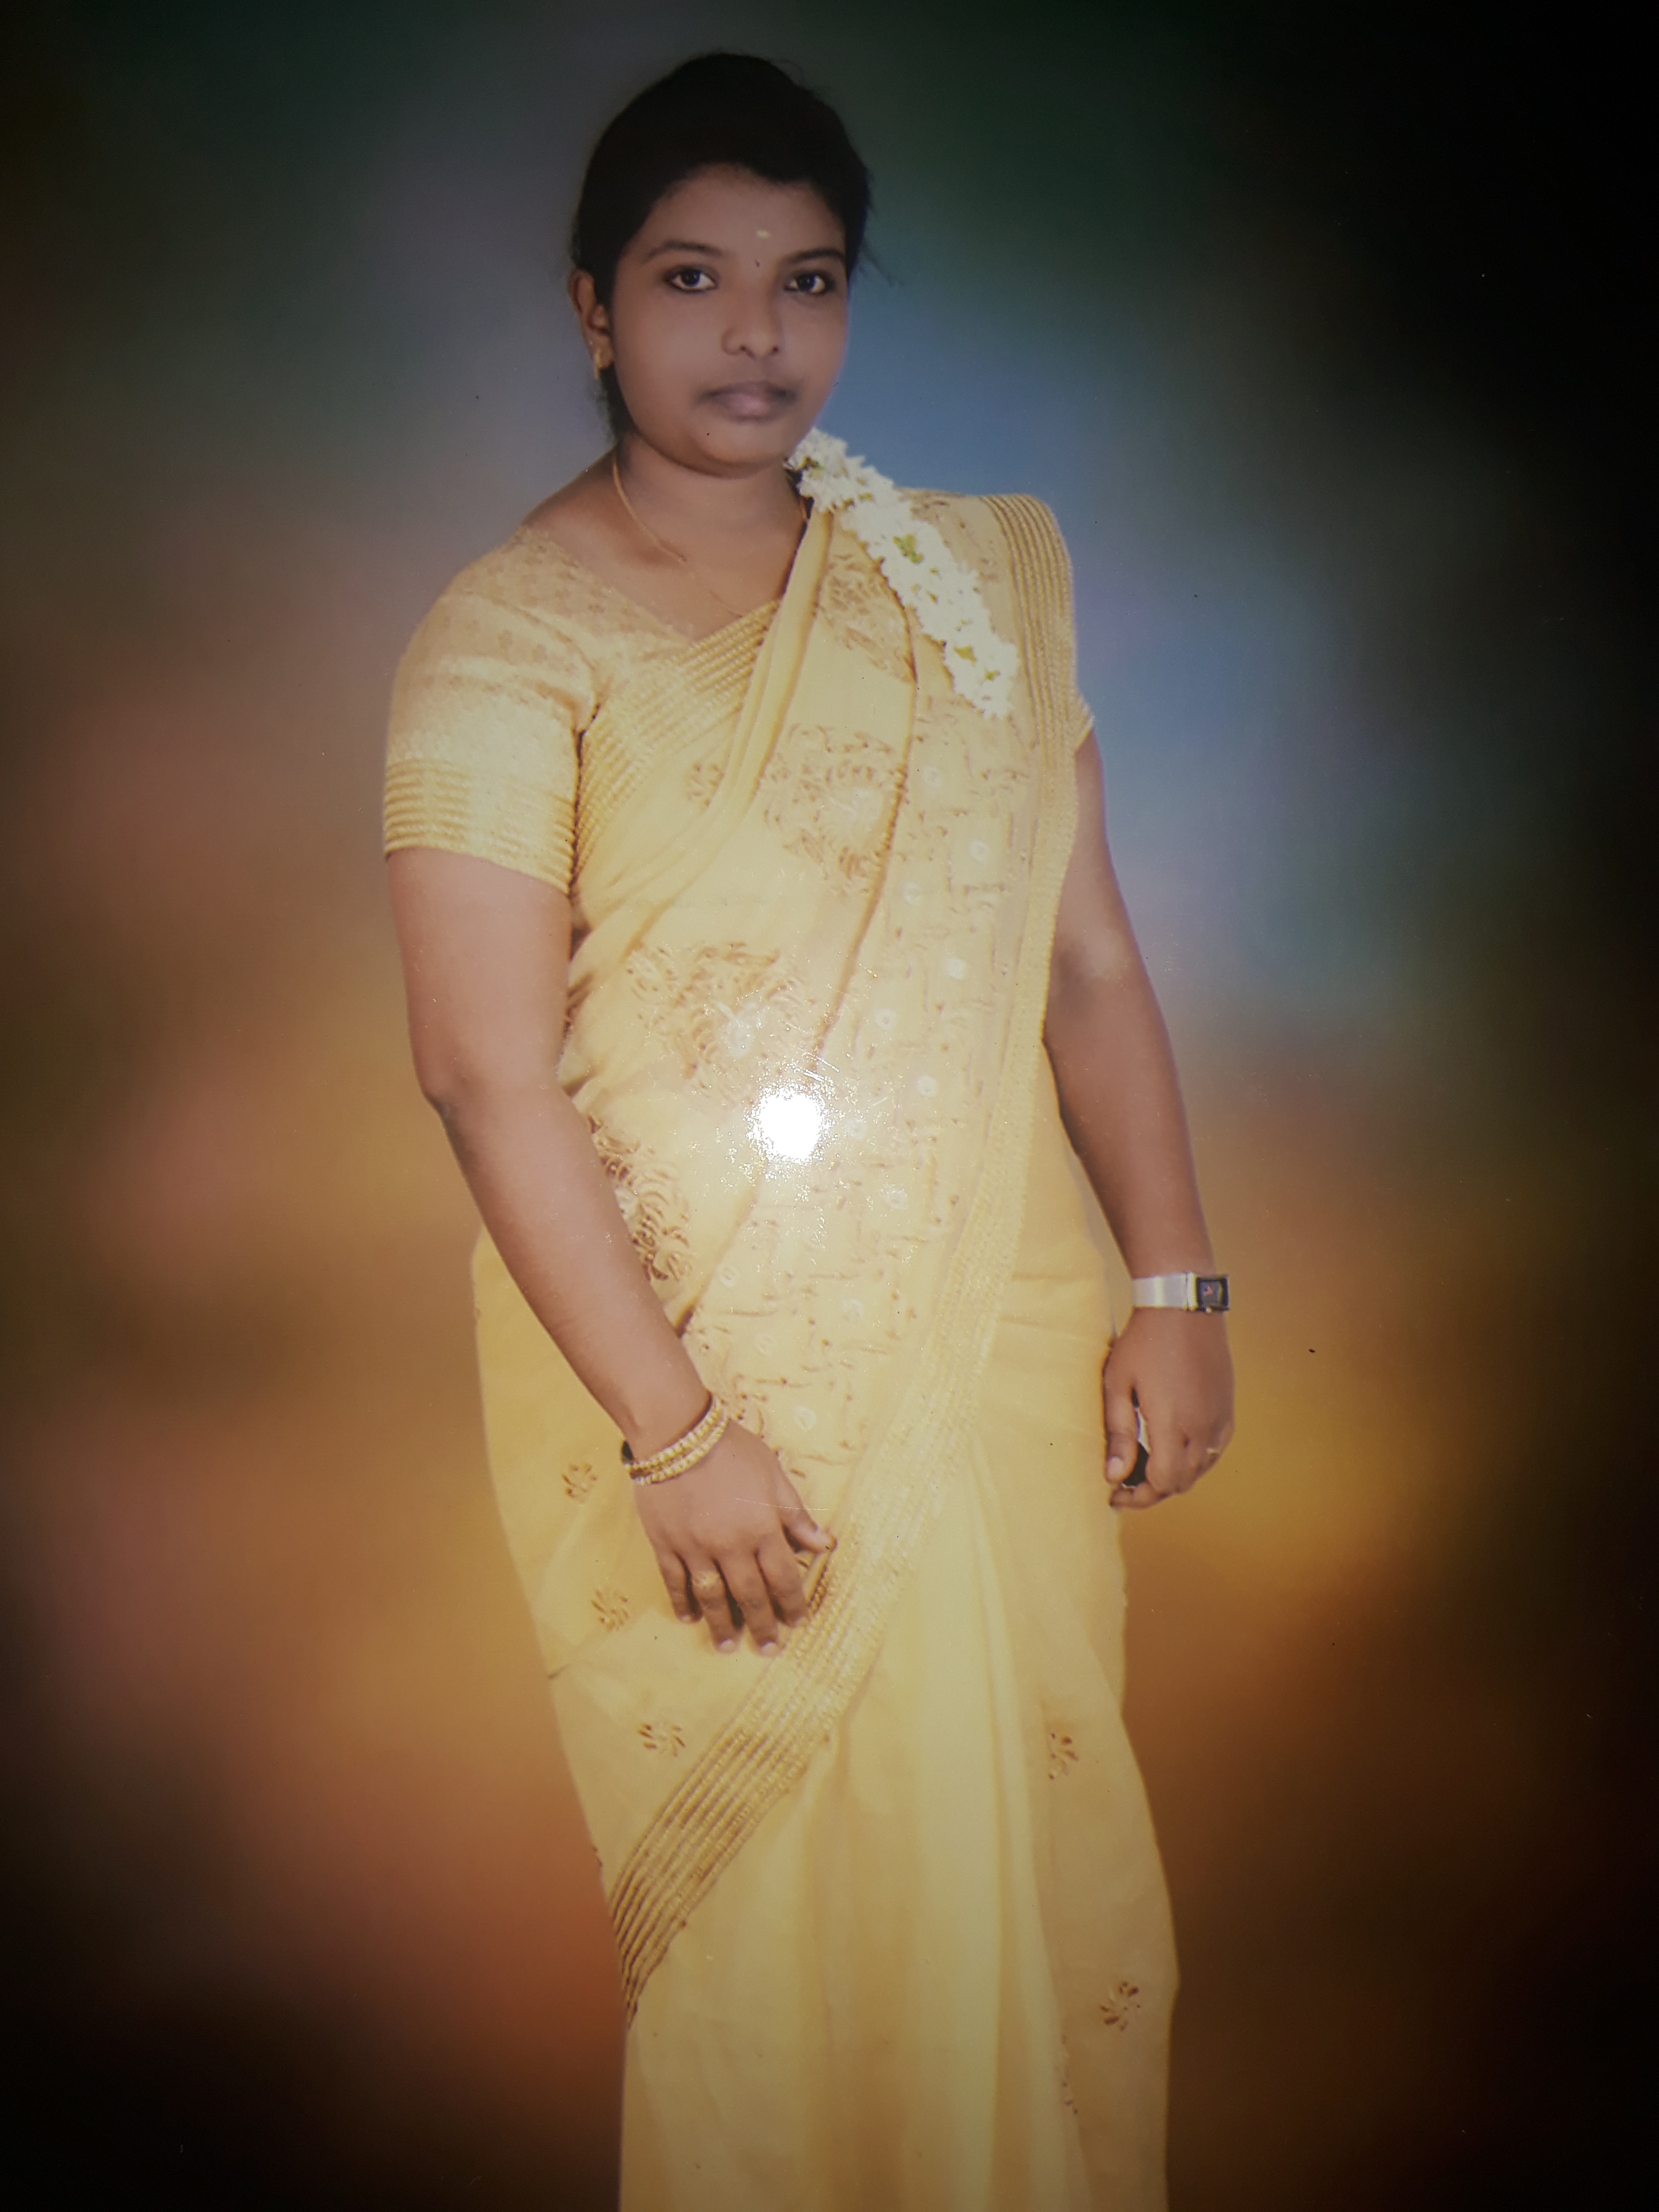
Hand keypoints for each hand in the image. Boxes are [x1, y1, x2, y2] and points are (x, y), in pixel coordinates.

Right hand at [633, 1421, 834, 1651]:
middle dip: (763, 1625)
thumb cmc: (730, 1449)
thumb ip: (795, 1513)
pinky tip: (689, 1618)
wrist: (676, 1432)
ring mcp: (695, 1547)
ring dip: (723, 1625)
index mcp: (761, 1527)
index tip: (797, 1621)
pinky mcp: (666, 1543)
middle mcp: (730, 1545)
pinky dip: (682, 1602)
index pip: (783, 1576)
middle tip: (769, 1649)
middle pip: (750, 1595)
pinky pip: (675, 1581)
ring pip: (713, 1597)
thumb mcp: (772, 1474)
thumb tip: (822, 1544)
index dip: (792, 1602)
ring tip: (729, 1646)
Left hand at [1102, 1308, 1233, 1511]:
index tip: (1115, 1493)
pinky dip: (1193, 1460)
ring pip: (1200, 1470)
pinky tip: (1172, 1447)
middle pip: (1181, 1482)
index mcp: (1172, 1424)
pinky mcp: (1227, 1410)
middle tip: (1125, 1482)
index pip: (1161, 1483)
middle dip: (1152, 1491)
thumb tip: (1114, 1476)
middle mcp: (1202, 1428)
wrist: (1183, 1306)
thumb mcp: (1118, 1384)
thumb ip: (1118, 1433)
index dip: (1137, 1497)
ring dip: (1173, 1476)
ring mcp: (1219, 1419)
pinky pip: (1214, 1451)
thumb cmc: (1143, 1342)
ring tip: (1145, 1465)